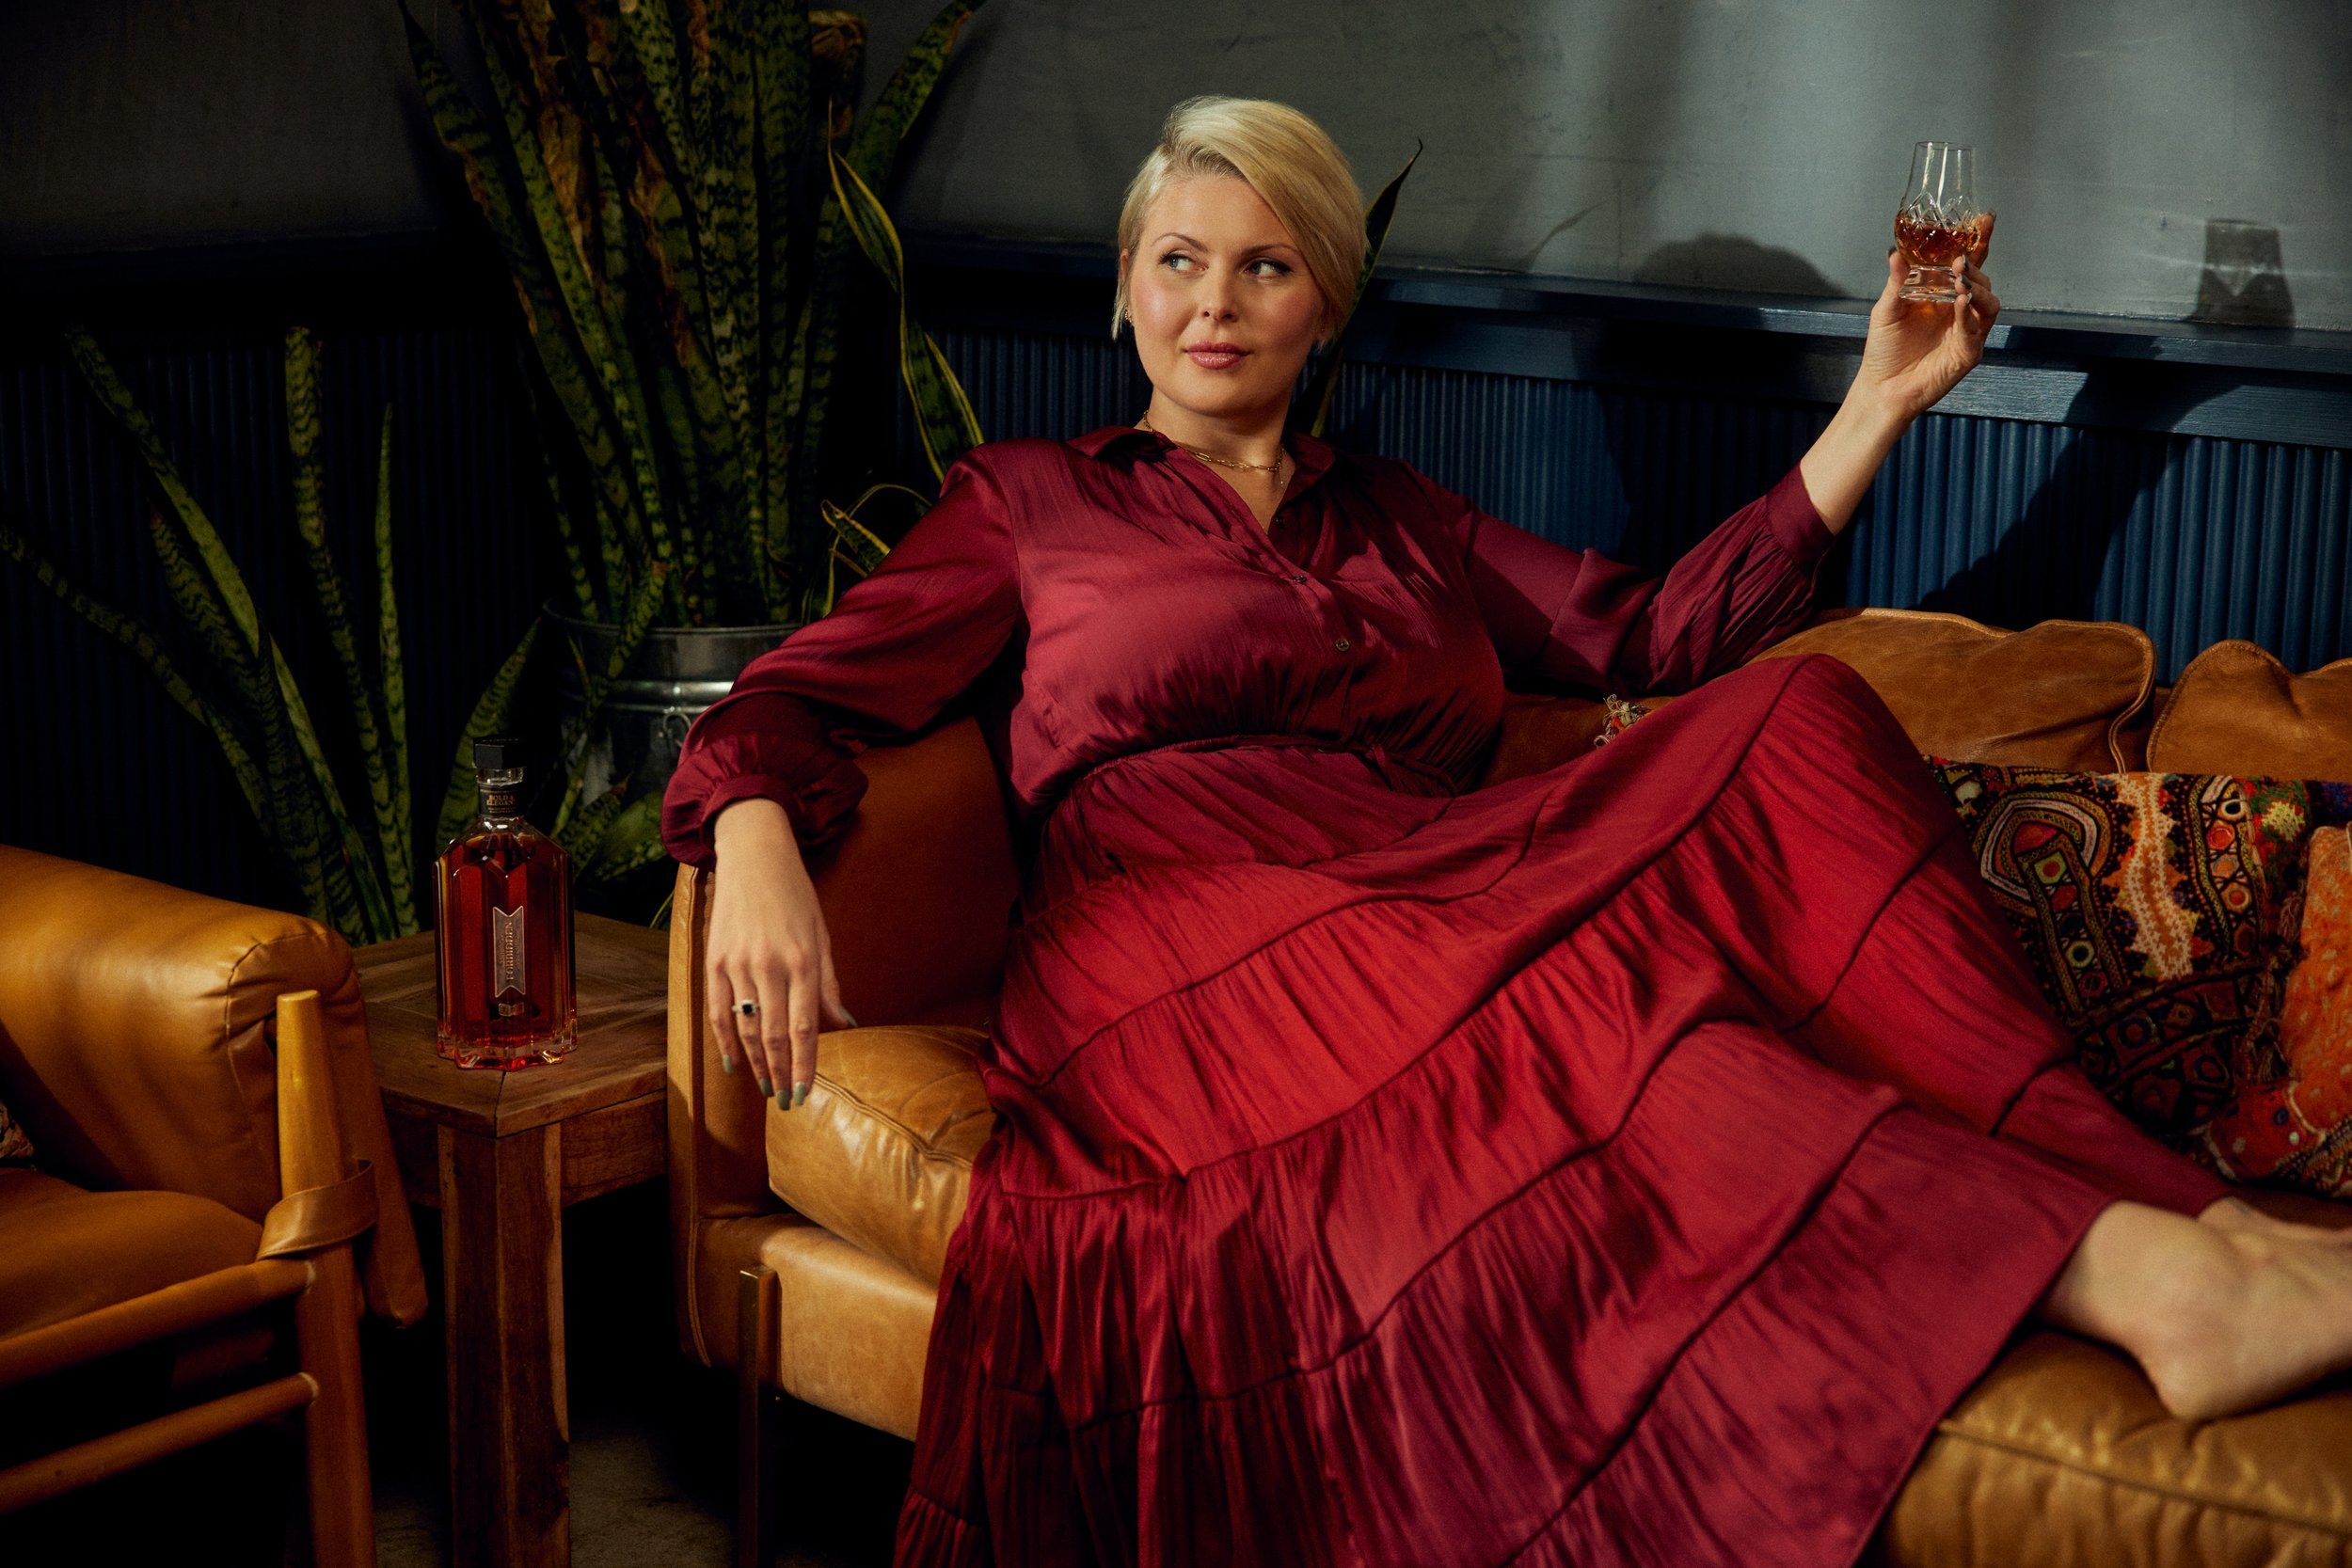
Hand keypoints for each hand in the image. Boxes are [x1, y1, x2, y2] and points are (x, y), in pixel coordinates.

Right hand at [705, 799, 856, 1106]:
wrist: (754, 855)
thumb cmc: (796, 896)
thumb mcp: (822, 935)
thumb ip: (830, 985)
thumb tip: (847, 1026)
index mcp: (802, 960)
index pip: (803, 1028)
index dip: (804, 1065)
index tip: (805, 1093)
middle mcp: (768, 965)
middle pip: (773, 1035)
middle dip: (780, 1073)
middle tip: (787, 1102)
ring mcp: (737, 964)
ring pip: (745, 1028)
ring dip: (756, 1064)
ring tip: (767, 1088)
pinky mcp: (713, 960)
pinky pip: (718, 1012)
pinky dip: (725, 1042)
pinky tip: (734, 1064)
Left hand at [1855, 212, 1999, 421]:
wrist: (1881, 388)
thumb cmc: (1884, 351)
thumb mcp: (1886, 310)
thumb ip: (1896, 282)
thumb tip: (1896, 253)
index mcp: (1942, 294)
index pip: (1967, 264)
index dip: (1978, 242)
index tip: (1985, 219)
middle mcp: (1958, 310)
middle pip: (1981, 280)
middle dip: (1976, 266)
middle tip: (1962, 259)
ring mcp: (1967, 331)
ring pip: (1988, 303)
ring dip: (1977, 289)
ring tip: (1962, 281)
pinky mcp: (1967, 352)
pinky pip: (1976, 330)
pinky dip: (1969, 315)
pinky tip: (1960, 303)